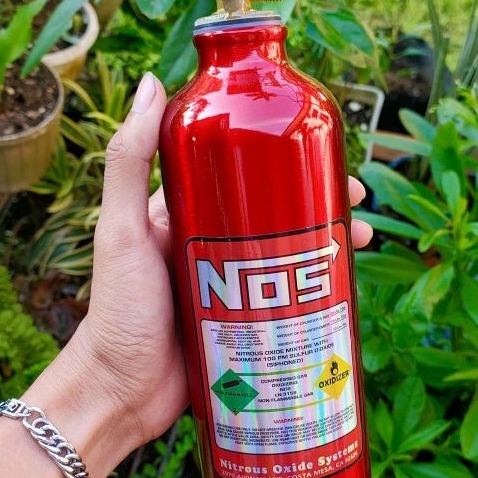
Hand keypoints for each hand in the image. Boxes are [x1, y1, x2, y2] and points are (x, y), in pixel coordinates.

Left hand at [30, 72, 373, 465]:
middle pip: (276, 212)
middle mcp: (211, 245)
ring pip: (291, 255)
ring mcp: (232, 288)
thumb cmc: (116, 311)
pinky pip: (289, 302)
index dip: (283, 159)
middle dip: (320, 202)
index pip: (241, 172)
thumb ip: (128, 160)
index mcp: (183, 215)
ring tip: (360, 241)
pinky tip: (348, 286)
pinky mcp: (247, 326)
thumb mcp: (122, 231)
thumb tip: (151, 81)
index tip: (320, 150)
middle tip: (356, 200)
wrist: (121, 396)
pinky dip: (319, 291)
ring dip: (328, 244)